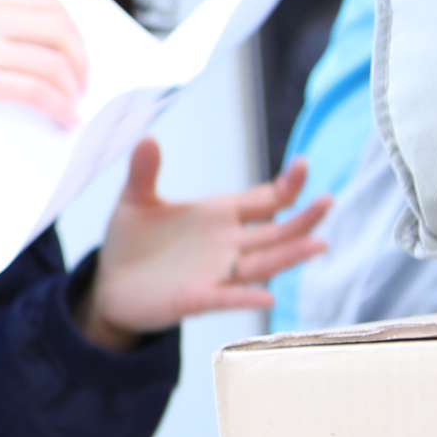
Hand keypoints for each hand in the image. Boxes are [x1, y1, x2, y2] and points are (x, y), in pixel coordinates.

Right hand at [0, 0, 88, 140]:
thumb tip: (48, 53)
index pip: (49, 4)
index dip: (76, 32)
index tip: (81, 57)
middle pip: (59, 29)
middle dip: (82, 59)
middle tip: (85, 84)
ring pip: (52, 61)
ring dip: (74, 88)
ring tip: (74, 106)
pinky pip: (35, 90)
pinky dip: (59, 106)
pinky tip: (65, 119)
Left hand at [79, 141, 328, 347]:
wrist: (109, 284)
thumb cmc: (132, 242)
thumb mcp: (135, 202)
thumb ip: (143, 173)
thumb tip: (146, 138)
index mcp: (220, 216)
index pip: (265, 200)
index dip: (286, 186)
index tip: (303, 165)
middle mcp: (228, 244)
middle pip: (276, 231)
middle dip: (303, 219)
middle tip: (327, 201)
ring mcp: (217, 272)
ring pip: (263, 264)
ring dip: (289, 255)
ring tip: (319, 244)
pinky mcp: (197, 299)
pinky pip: (228, 298)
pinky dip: (247, 297)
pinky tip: (268, 297)